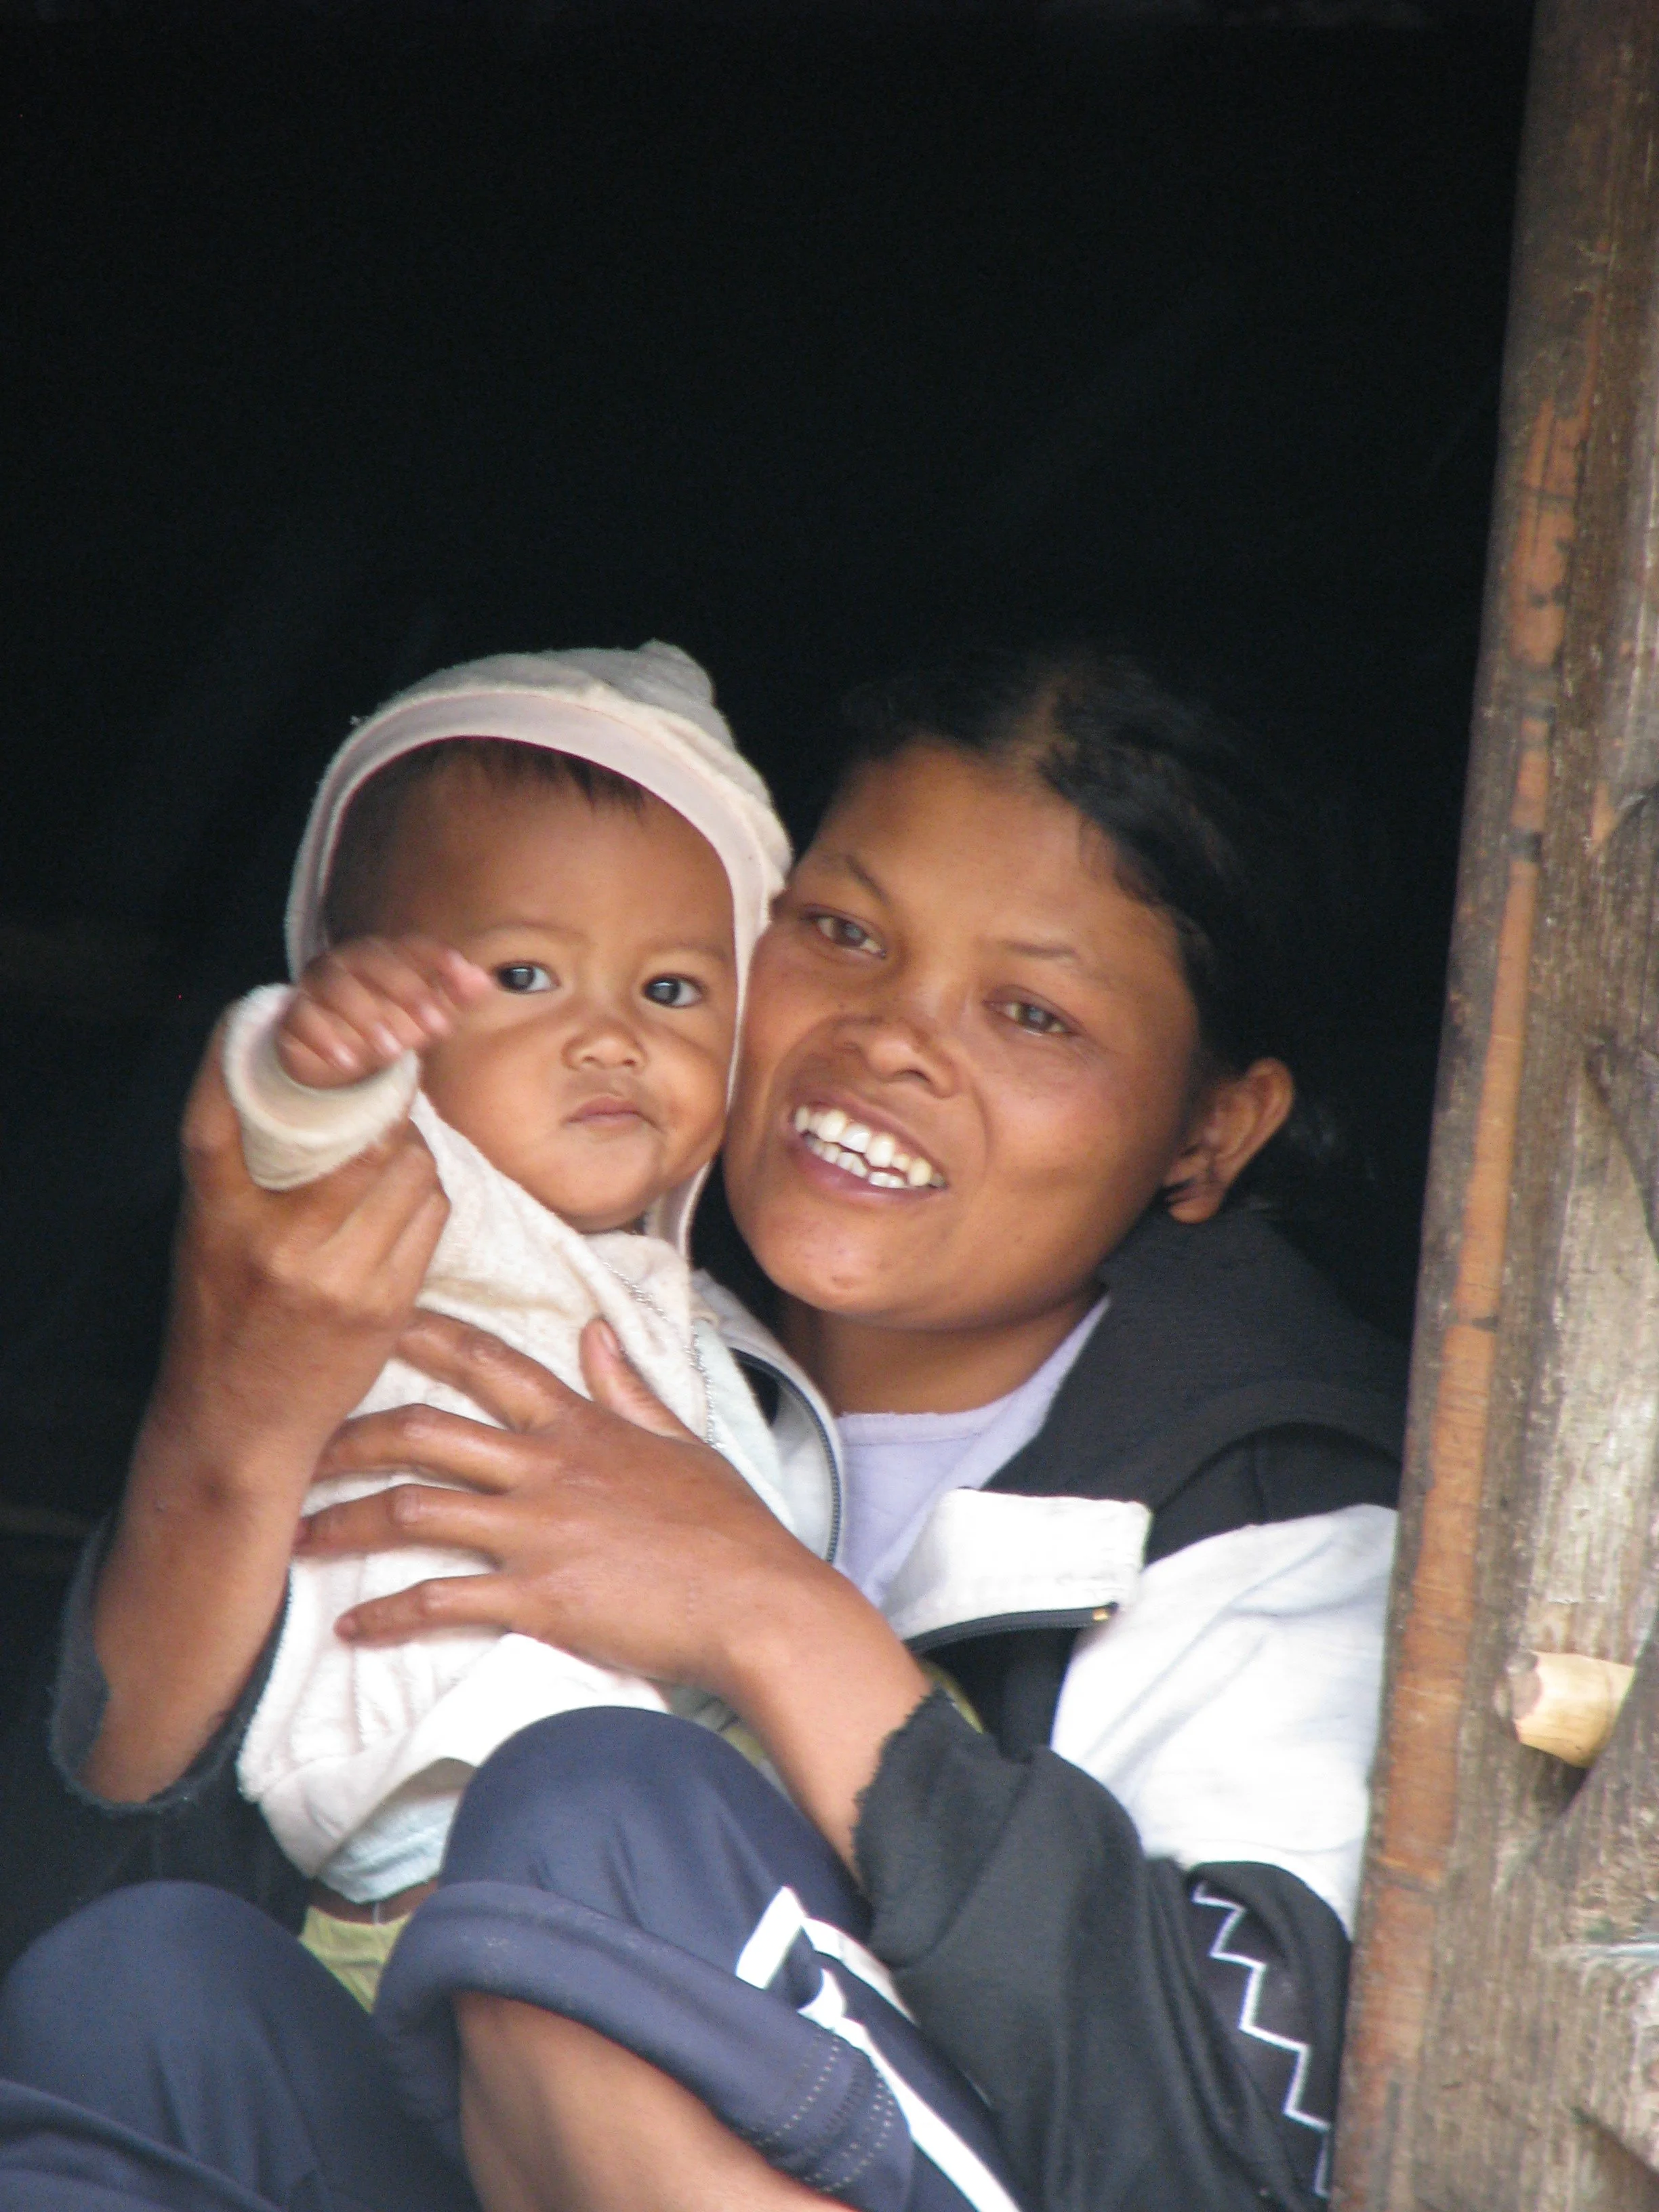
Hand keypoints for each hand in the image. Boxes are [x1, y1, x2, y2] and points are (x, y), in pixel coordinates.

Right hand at [149, 1027, 450, 1476]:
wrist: (237, 1426)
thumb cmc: (222, 1316)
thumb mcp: (209, 1233)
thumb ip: (247, 1163)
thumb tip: (318, 1080)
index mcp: (216, 1216)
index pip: (227, 1113)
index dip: (262, 1052)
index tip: (290, 1018)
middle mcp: (276, 1242)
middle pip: (359, 1131)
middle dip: (380, 1107)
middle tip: (377, 1102)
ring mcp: (338, 1276)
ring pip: (410, 1167)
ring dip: (410, 1151)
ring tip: (389, 1157)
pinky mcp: (386, 1304)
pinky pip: (431, 1215)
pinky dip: (425, 1196)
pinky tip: (401, 1204)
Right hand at [277, 935, 490, 1086]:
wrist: (333, 1053)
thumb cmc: (386, 1024)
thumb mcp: (422, 1015)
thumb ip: (452, 997)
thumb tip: (484, 980)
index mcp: (384, 955)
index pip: (411, 946)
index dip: (436, 958)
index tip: (462, 974)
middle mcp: (348, 962)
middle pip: (373, 961)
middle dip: (406, 991)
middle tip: (434, 1026)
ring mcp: (317, 985)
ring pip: (336, 987)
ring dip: (366, 1017)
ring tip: (391, 1051)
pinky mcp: (293, 1014)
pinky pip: (302, 1018)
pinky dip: (324, 1039)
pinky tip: (346, 1061)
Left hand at [297, 1310, 931, 1865]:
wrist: (758, 1603)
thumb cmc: (728, 1528)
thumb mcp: (681, 1442)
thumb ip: (627, 1387)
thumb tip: (594, 1330)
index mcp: (580, 1427)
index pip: (488, 1363)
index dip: (422, 1336)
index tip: (369, 1323)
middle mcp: (546, 1469)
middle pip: (423, 1431)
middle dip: (349, 1434)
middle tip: (298, 1448)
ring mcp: (537, 1532)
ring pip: (414, 1510)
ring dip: (345, 1524)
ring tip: (296, 1538)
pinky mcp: (536, 1598)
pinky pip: (440, 1601)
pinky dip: (386, 1615)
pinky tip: (349, 1629)